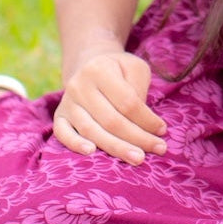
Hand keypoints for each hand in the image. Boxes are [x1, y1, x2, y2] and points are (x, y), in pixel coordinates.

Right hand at [53, 46, 166, 164]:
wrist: (90, 65)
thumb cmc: (119, 70)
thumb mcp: (134, 68)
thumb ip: (139, 90)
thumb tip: (144, 123)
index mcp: (100, 69)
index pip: (127, 101)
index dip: (147, 119)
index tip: (163, 131)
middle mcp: (79, 85)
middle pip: (111, 120)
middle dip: (136, 138)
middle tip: (158, 149)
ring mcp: (67, 102)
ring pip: (91, 131)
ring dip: (116, 148)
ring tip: (137, 158)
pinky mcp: (60, 116)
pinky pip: (63, 134)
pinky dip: (75, 144)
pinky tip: (92, 153)